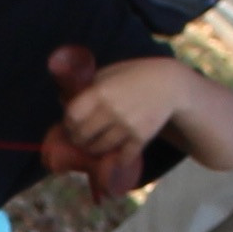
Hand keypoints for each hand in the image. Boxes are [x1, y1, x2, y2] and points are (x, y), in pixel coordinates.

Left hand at [55, 55, 184, 163]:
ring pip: (100, 148)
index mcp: (100, 92)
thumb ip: (89, 86)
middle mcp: (111, 110)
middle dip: (78, 139)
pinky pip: (122, 156)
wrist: (169, 84)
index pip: (72, 115)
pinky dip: (116, 159)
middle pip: (83, 135)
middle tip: (79, 139)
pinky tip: (114, 156)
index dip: (68, 122)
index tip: (69, 124)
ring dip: (93, 150)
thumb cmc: (136, 75)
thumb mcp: (110, 72)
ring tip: (93, 146)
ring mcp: (126, 126)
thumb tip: (63, 100)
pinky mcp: (141, 137)